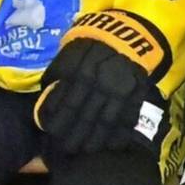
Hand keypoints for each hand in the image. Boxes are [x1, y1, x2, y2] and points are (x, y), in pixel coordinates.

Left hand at [36, 11, 163, 154]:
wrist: (127, 33)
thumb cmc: (92, 44)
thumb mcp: (69, 52)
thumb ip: (58, 74)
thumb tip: (47, 96)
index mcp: (80, 73)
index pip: (67, 103)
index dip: (59, 122)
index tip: (53, 135)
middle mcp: (99, 84)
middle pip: (85, 116)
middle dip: (76, 135)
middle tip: (69, 149)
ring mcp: (120, 89)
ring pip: (107, 120)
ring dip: (97, 138)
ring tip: (89, 151)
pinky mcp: (137, 92)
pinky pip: (129, 116)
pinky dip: (122, 132)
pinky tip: (114, 144)